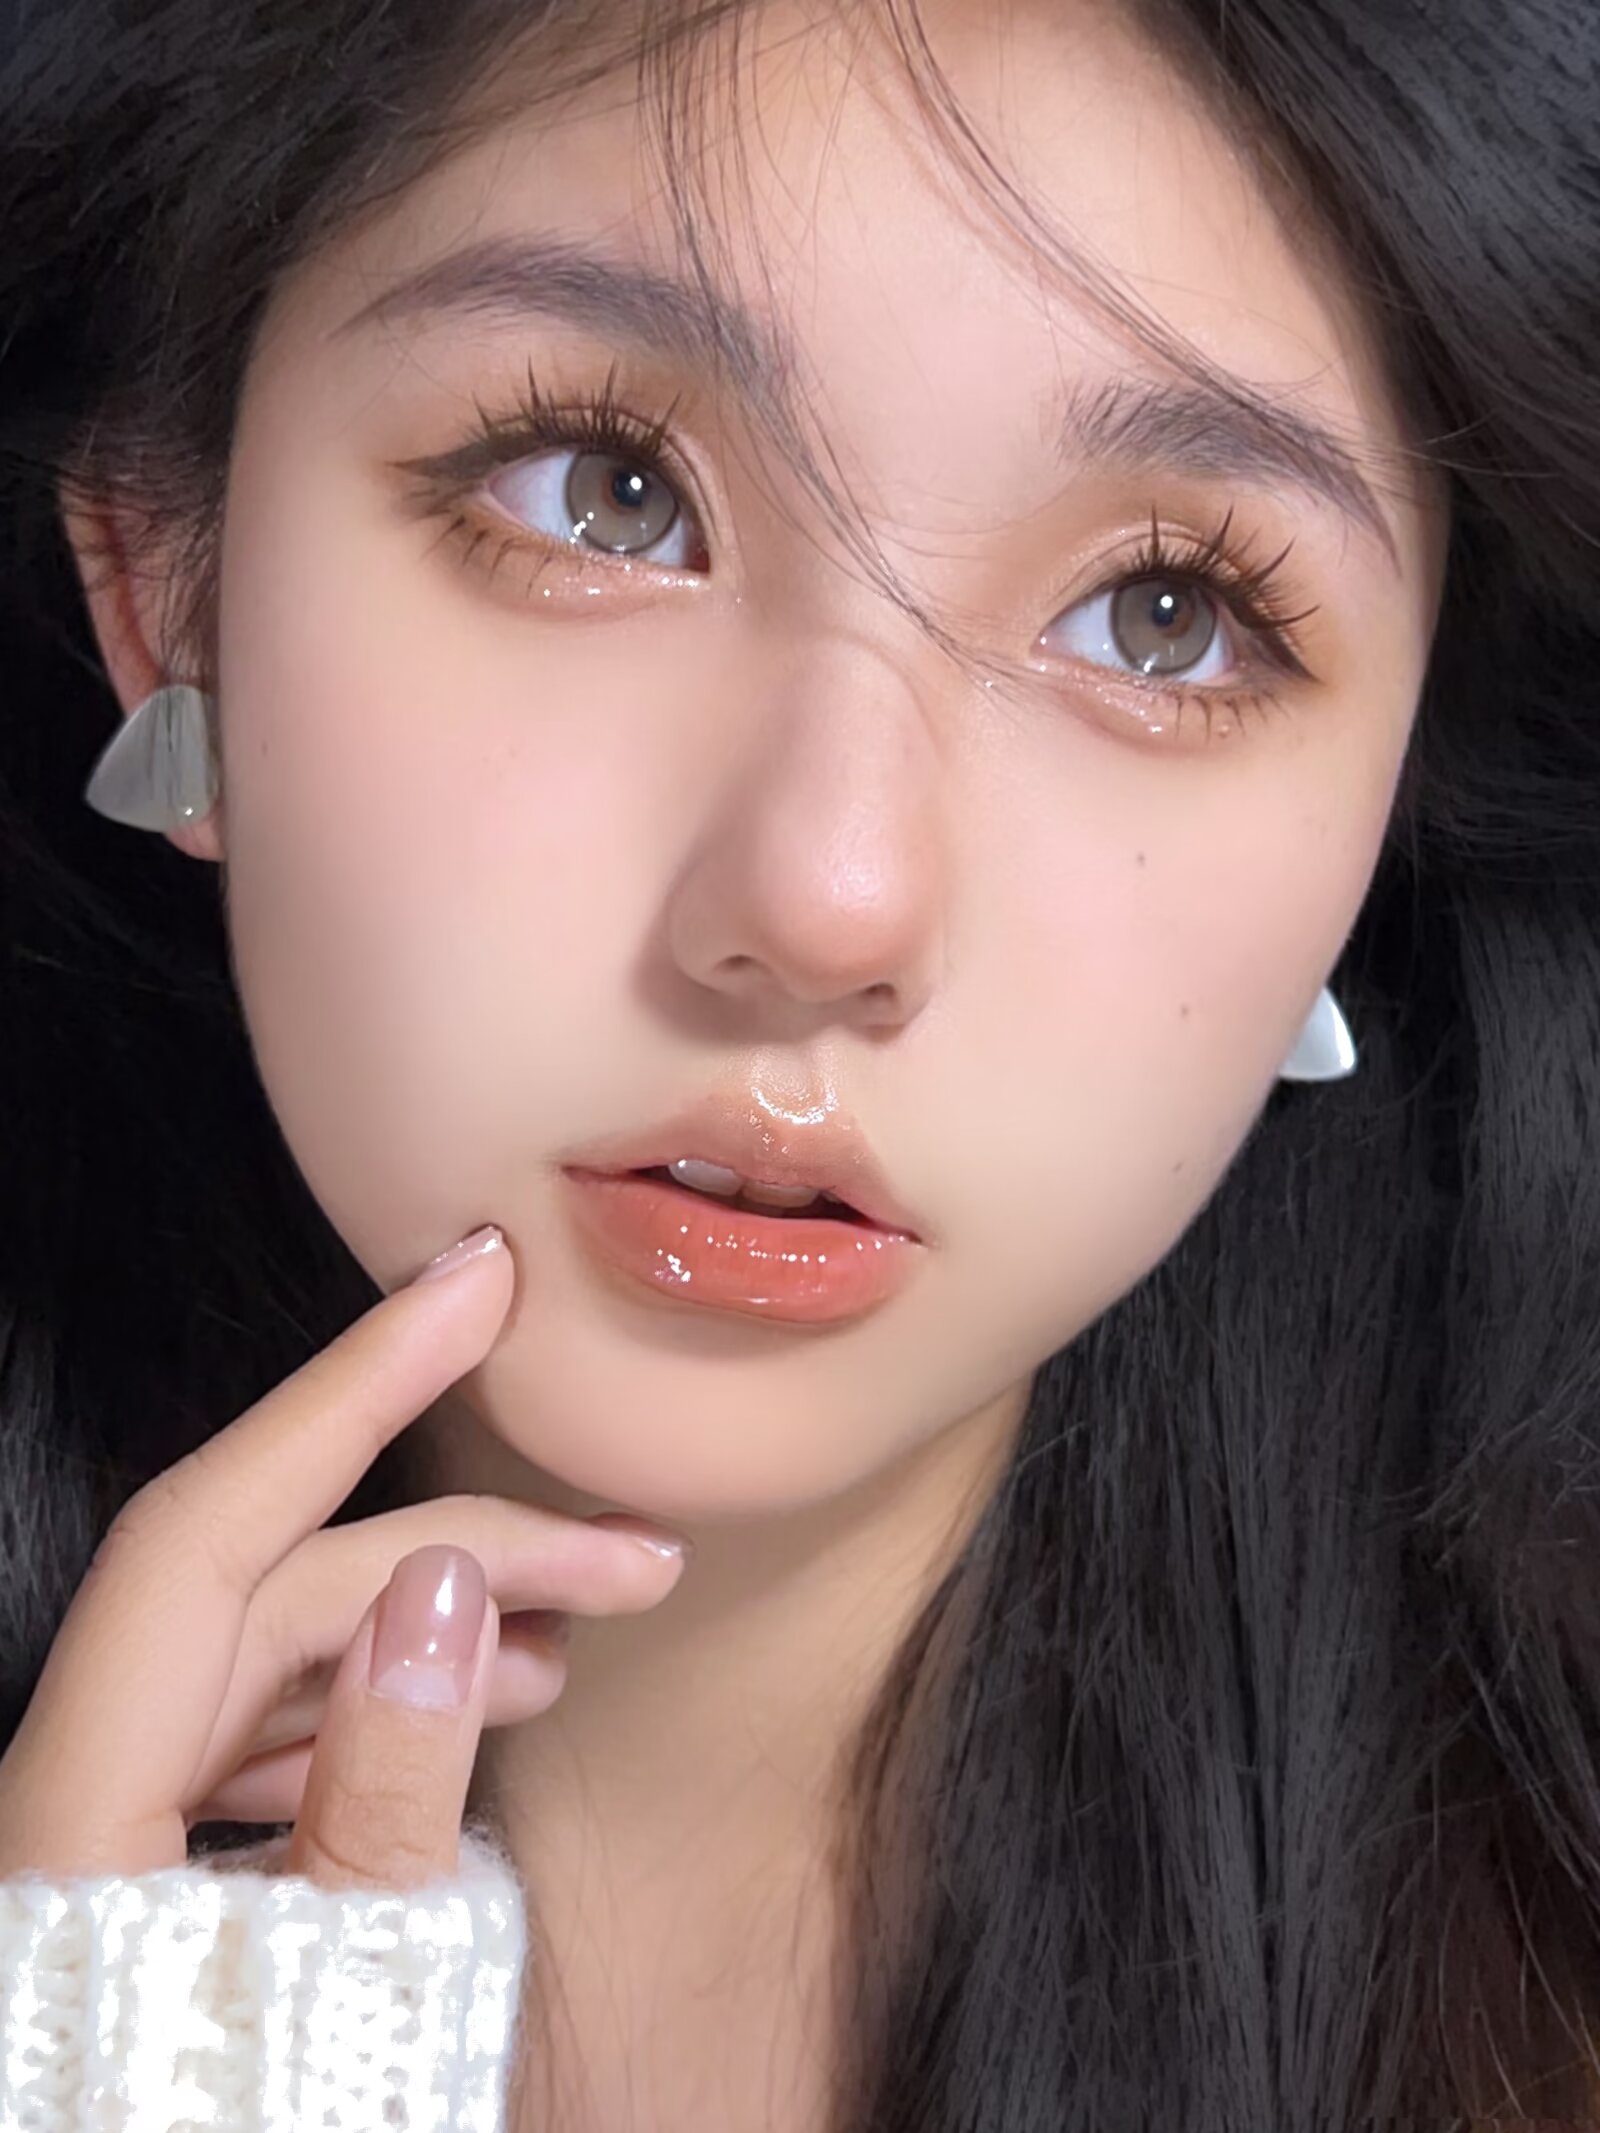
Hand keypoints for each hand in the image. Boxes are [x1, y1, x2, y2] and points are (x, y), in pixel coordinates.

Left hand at [0, 1224, 690, 1885]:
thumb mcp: (330, 2000)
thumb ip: (382, 1796)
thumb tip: (444, 1588)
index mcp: (77, 1811)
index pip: (209, 1528)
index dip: (352, 1387)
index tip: (472, 1286)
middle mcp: (73, 1793)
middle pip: (277, 1594)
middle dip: (466, 1553)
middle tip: (628, 1558)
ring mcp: (106, 1829)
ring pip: (274, 1660)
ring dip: (429, 1631)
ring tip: (561, 1646)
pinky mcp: (141, 1871)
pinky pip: (255, 1735)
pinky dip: (372, 1708)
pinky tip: (465, 1713)